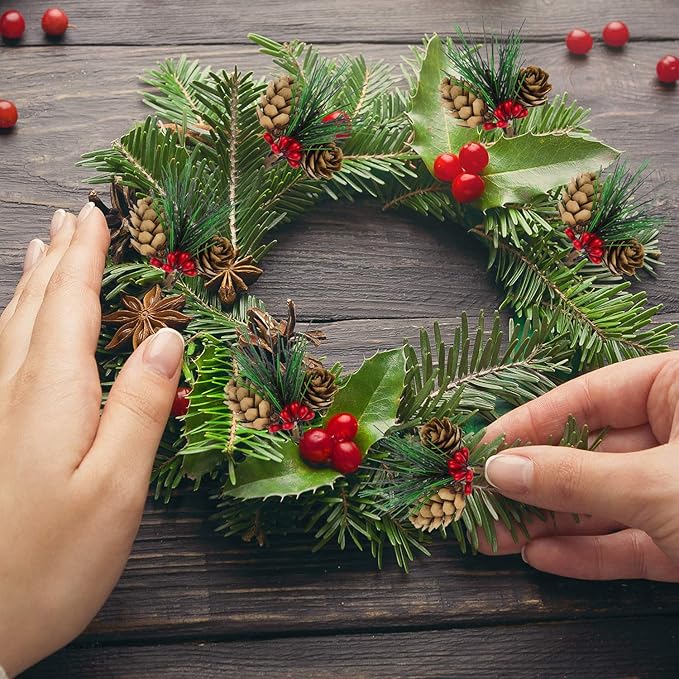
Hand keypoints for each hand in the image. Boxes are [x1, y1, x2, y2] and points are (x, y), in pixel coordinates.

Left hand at [0, 205, 183, 676]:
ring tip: (42, 248)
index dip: (85, 256)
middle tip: (72, 215)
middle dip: (58, 257)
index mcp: (50, 392)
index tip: (97, 213)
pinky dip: (14, 321)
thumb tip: (167, 337)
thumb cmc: (48, 563)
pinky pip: (0, 353)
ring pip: (10, 326)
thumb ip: (140, 405)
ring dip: (32, 282)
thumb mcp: (115, 486)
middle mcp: (12, 390)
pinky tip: (15, 324)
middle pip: (35, 305)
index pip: (70, 304)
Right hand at [481, 351, 678, 581]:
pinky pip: (631, 541)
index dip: (529, 424)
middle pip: (589, 455)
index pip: (587, 397)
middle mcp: (678, 434)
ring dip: (549, 524)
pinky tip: (544, 556)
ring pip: (604, 502)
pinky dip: (589, 552)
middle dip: (534, 485)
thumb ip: (575, 478)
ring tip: (496, 537)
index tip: (483, 449)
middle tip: (480, 500)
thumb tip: (502, 469)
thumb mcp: (655, 486)